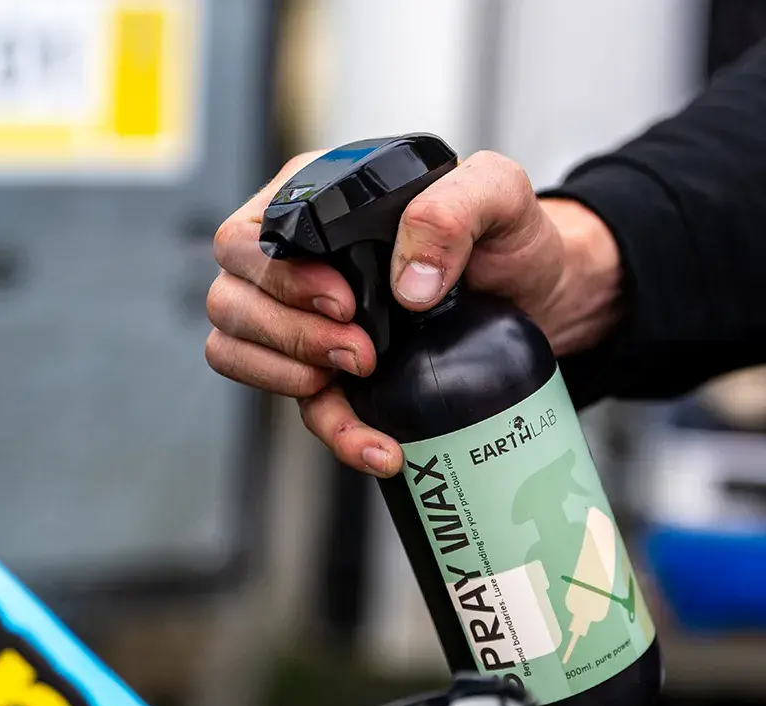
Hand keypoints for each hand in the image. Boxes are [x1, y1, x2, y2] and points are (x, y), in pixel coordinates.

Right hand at [207, 150, 621, 476]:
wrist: (541, 297)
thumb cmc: (510, 238)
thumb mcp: (498, 194)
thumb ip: (453, 208)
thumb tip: (407, 284)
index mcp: (317, 204)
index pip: (245, 238)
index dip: (279, 277)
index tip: (344, 301)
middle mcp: (298, 264)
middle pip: (230, 301)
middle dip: (288, 333)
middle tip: (360, 347)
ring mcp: (305, 323)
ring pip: (235, 353)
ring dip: (288, 376)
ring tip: (360, 375)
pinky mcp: (330, 374)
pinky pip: (299, 410)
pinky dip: (335, 433)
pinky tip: (379, 446)